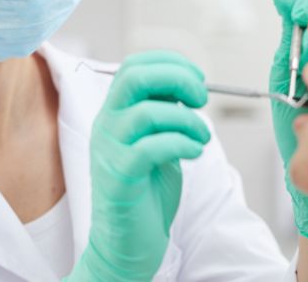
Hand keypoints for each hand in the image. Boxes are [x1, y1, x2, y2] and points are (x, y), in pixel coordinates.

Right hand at [65, 51, 209, 280]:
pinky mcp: (120, 178)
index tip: (197, 80)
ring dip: (187, 120)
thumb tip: (187, 86)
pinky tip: (194, 153)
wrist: (125, 243)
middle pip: (135, 77)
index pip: (134, 66)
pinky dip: (181, 144)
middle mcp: (106, 126)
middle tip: (200, 98)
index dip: (171, 64)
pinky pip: (151, 148)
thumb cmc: (144, 193)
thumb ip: (164, 114)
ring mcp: (110, 151)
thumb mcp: (156, 142)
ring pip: (147, 113)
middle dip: (177, 78)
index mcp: (114, 113)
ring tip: (201, 137)